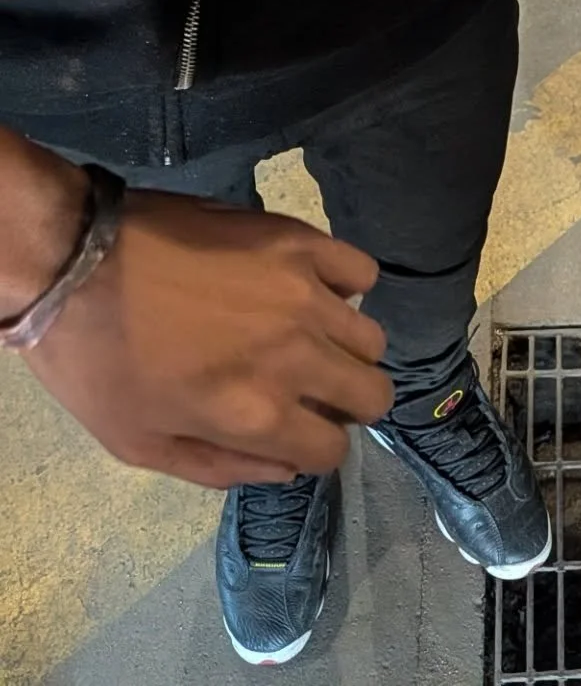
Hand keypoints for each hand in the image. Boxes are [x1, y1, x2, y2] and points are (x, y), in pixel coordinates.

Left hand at [25, 181, 391, 488]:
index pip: (333, 449)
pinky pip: (360, 270)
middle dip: (347, 403)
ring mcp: (305, 293)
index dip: (316, 446)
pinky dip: (345, 285)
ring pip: (372, 337)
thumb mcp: (138, 443)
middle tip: (311, 388)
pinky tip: (312, 288)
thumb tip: (286, 468)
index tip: (297, 429)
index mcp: (254, 414)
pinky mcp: (300, 241)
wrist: (76, 261)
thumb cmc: (98, 360)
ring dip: (344, 348)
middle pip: (374, 394)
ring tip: (306, 336)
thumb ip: (218, 468)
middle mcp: (295, 356)